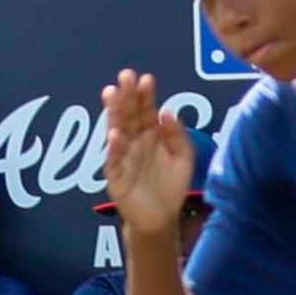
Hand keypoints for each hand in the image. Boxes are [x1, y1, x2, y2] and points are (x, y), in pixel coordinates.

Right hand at [100, 69, 198, 220]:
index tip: (146, 79)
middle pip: (128, 114)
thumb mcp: (184, 157)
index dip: (145, 94)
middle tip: (125, 76)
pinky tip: (114, 135)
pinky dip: (114, 148)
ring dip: (113, 113)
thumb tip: (166, 112)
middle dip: (126, 95)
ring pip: (116, 130)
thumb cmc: (171, 185)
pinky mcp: (116, 176)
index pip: (146, 109)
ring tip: (112, 94)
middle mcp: (135, 141)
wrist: (162, 218)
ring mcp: (123, 156)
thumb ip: (178, 135)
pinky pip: (113, 160)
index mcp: (151, 134)